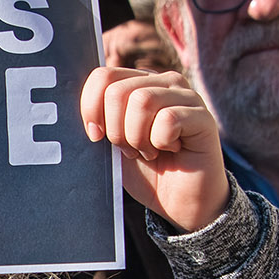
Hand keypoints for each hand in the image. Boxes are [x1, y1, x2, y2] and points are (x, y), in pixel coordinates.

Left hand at [81, 67, 228, 232]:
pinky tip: (171, 149)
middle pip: (117, 91)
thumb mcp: (111, 142)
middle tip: (131, 149)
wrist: (177, 202)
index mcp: (137, 83)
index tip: (96, 137)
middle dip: (115, 129)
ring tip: (149, 150)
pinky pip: (168, 119)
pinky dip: (160, 142)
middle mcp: (163, 82)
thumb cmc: (144, 170)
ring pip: (142, 101)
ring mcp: (186, 96)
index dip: (91, 109)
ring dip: (137, 137)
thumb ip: (98, 119)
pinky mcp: (203, 116)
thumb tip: (75, 108)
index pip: (102, 76)